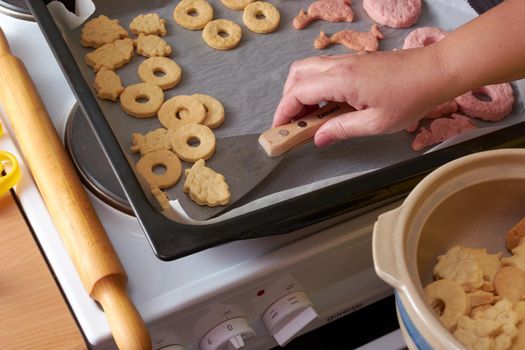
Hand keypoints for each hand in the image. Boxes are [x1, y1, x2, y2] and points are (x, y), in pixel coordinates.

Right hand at [273, 47, 448, 145]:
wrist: (436, 71)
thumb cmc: (411, 98)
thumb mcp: (375, 123)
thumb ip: (342, 129)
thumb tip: (318, 139)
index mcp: (341, 79)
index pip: (298, 92)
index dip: (284, 112)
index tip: (280, 130)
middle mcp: (339, 65)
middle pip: (297, 74)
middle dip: (288, 99)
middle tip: (295, 123)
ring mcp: (347, 60)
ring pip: (309, 69)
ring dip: (301, 91)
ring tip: (309, 117)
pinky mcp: (355, 61)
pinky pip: (324, 70)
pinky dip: (316, 86)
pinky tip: (327, 106)